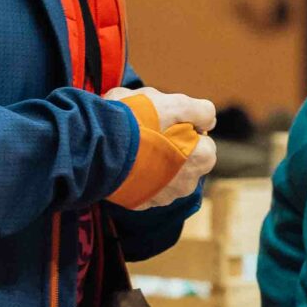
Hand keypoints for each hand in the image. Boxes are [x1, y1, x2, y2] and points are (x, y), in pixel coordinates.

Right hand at [110, 87, 218, 209]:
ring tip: (134, 146)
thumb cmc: (140, 121)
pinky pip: (144, 187)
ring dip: (155, 163)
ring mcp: (163, 197)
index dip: (186, 128)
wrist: (97, 145)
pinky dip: (139, 176)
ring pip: (165, 175)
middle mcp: (188, 184)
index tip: (167, 121)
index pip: (203, 141)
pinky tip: (126, 161)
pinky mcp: (140, 204)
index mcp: (202, 157)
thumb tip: (209, 119)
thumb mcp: (175, 103)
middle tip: (150, 132)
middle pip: (184, 160)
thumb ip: (200, 110)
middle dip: (172, 147)